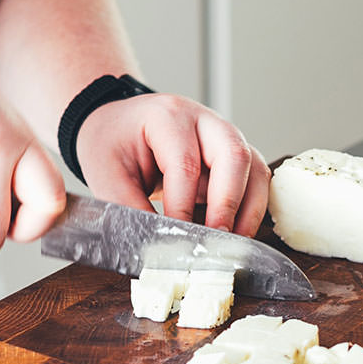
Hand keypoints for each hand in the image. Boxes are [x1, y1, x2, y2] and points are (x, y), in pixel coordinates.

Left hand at [74, 94, 269, 234]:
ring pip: (254, 167)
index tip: (178, 240)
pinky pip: (256, 179)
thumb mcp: (105, 174)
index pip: (185, 164)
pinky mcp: (234, 154)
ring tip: (233, 242)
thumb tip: (154, 246)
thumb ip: (127, 209)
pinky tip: (237, 231)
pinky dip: (252, 207)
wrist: (119, 125)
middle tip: (216, 240)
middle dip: (228, 204)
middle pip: (233, 155)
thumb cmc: (113, 144)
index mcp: (166, 117)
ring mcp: (224, 135)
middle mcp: (203, 120)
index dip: (183, 206)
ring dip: (249, 209)